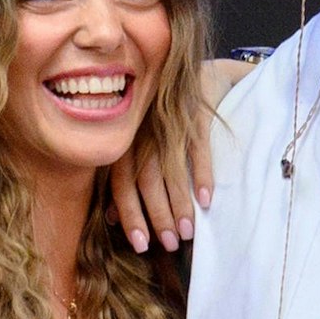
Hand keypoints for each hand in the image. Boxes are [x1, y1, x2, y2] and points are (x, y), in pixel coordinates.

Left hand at [107, 58, 252, 251]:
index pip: (122, 182)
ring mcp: (170, 120)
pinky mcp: (197, 112)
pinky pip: (198, 146)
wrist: (202, 74)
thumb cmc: (166, 118)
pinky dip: (202, 174)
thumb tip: (112, 218)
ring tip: (187, 232)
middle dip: (156, 215)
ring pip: (170, 168)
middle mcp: (144, 131)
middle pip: (146, 179)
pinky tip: (207, 200)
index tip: (140, 244)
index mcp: (127, 139)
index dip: (130, 213)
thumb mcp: (142, 143)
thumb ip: (126, 178)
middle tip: (168, 244)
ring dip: (178, 203)